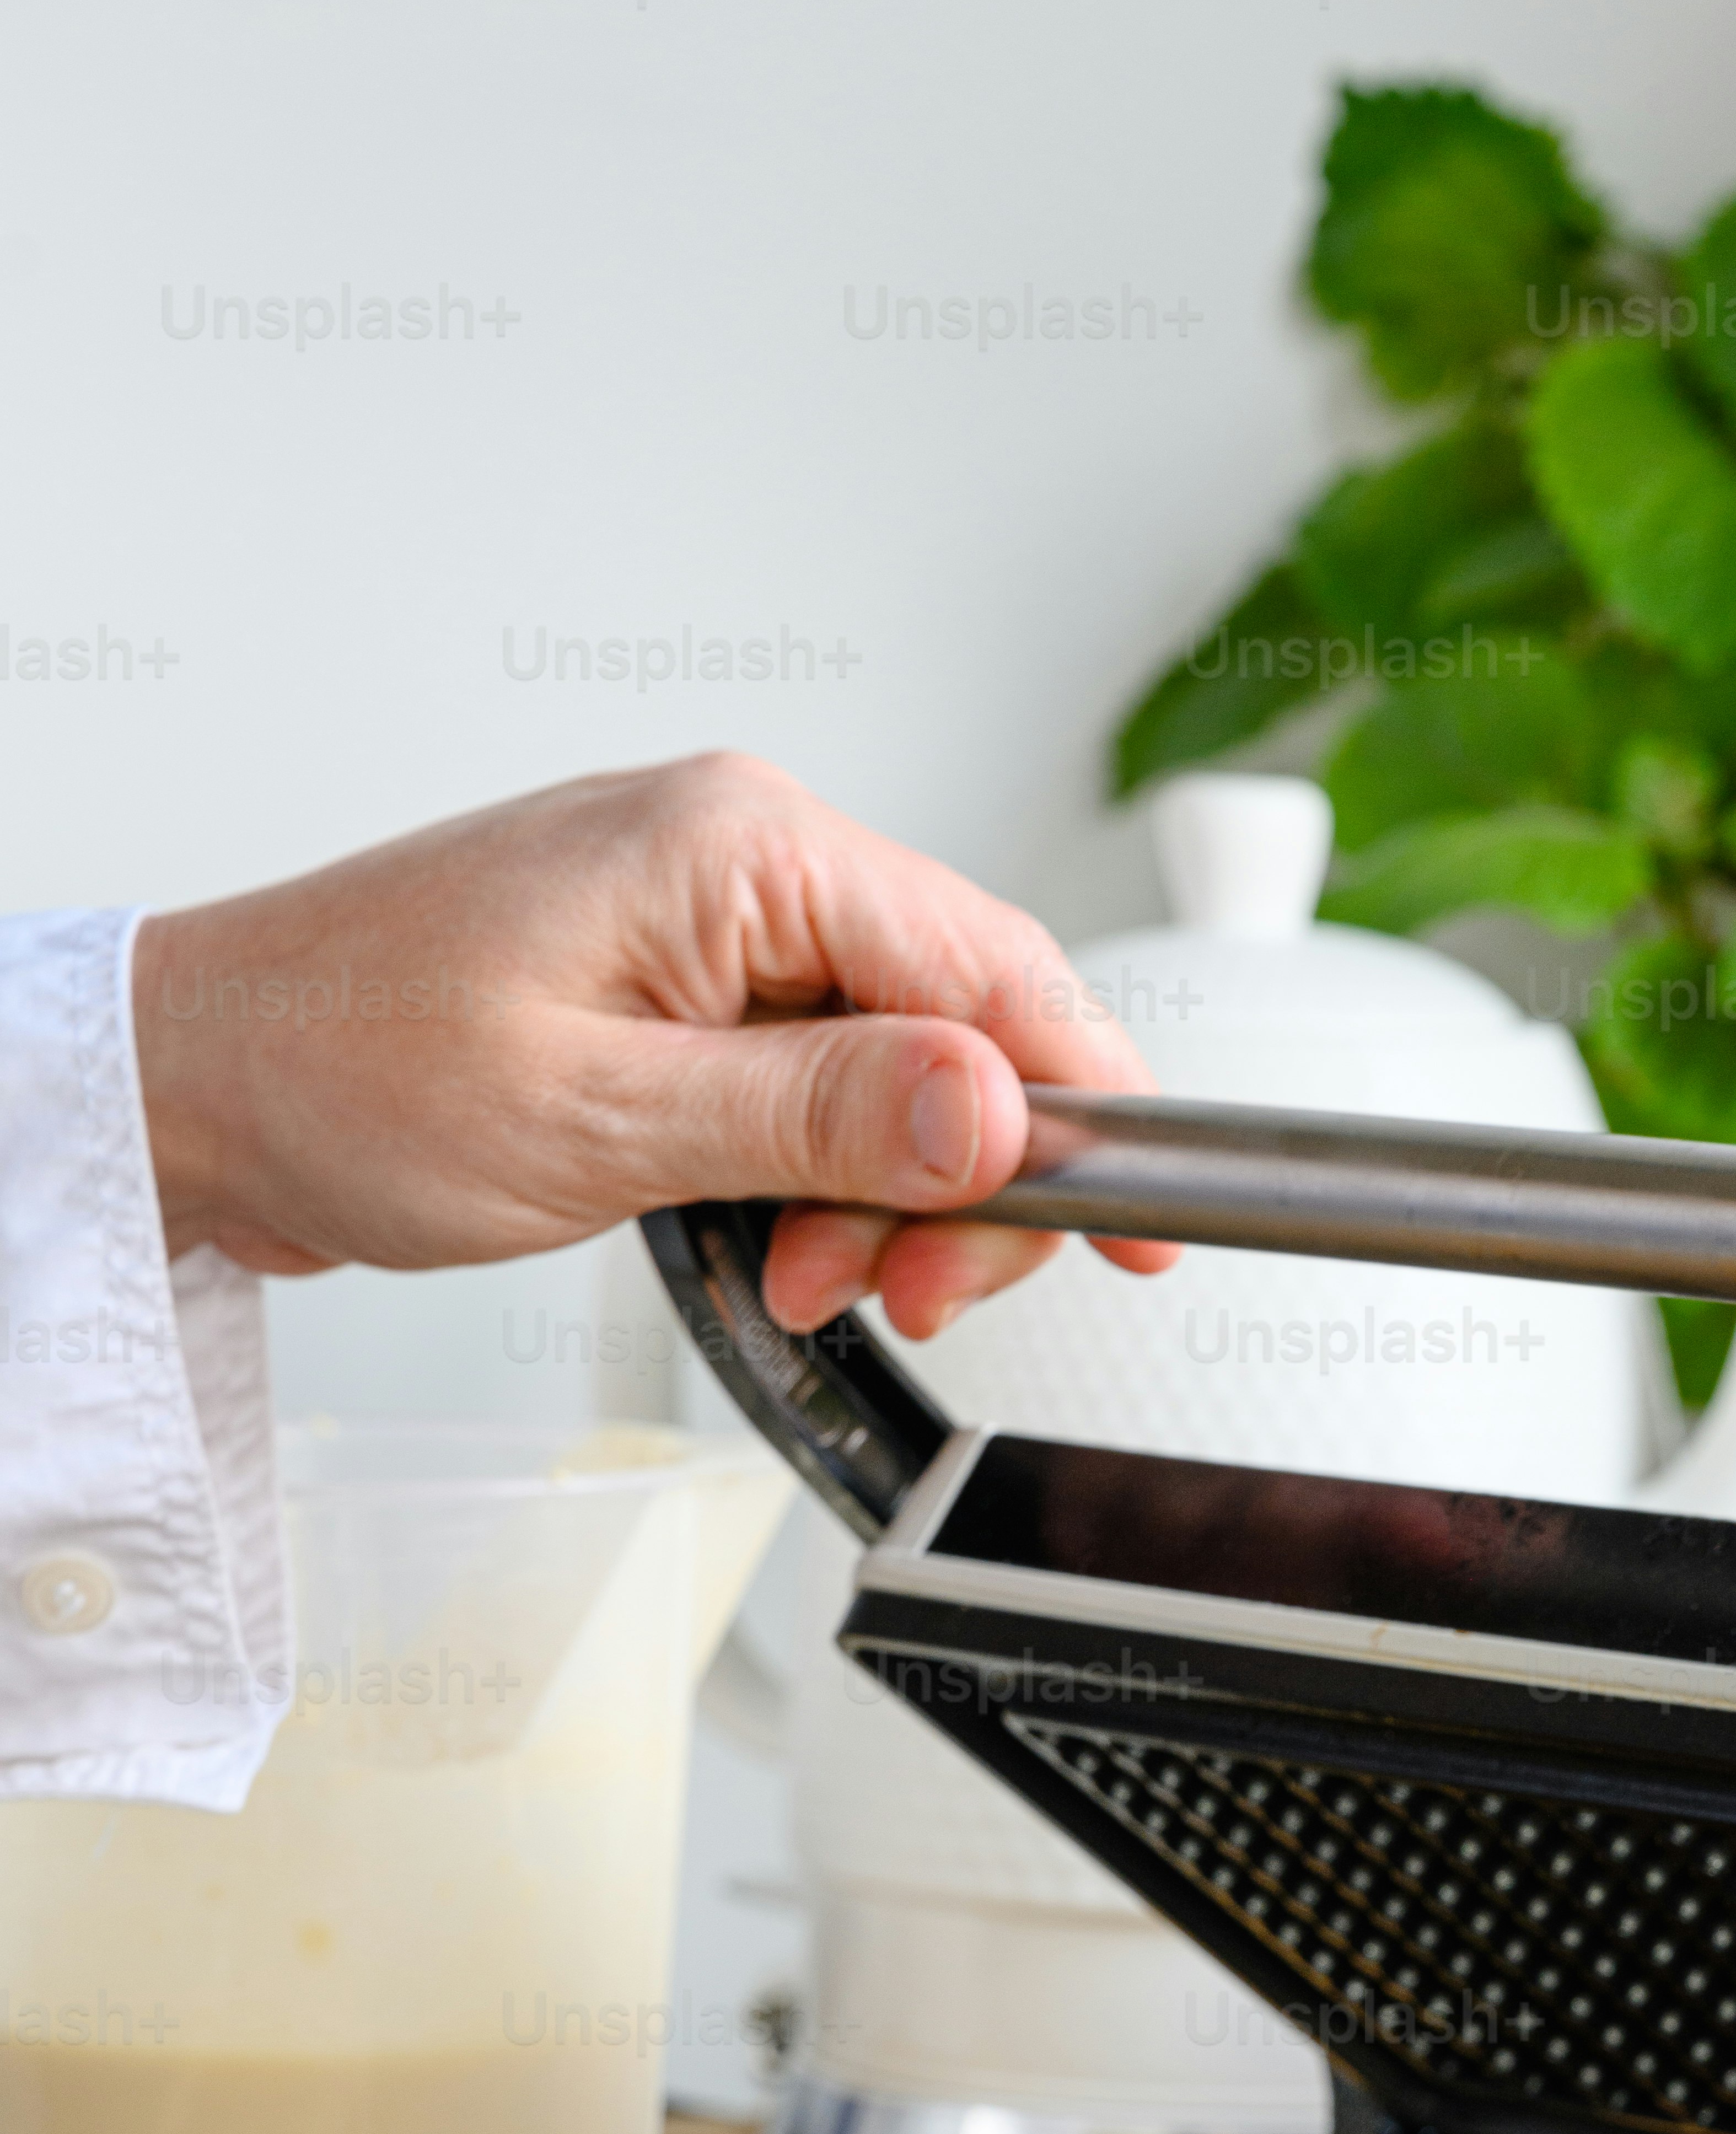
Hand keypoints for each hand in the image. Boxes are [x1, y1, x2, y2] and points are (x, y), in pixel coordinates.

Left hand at [130, 750, 1171, 1337]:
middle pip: (971, 1024)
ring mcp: (719, 918)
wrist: (198, 1084)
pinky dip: (820, 1180)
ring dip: (882, 1199)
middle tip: (888, 1290)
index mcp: (743, 843)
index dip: (1090, 1109)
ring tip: (791, 1275)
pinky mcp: (691, 985)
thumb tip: (994, 1110)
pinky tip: (765, 1237)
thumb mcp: (601, 1119)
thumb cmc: (344, 1072)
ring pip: (907, 1068)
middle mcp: (748, 854)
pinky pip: (825, 1081)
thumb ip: (818, 1114)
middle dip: (959, 1184)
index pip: (997, 969)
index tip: (1138, 1229)